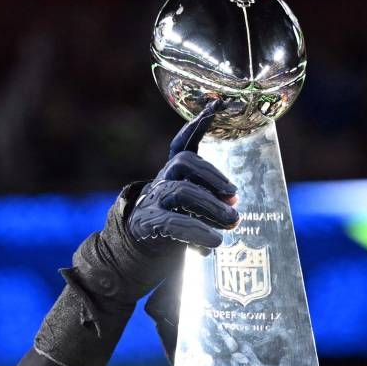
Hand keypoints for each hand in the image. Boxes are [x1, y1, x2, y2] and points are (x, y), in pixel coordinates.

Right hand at [67, 104, 236, 310]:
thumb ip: (205, 203)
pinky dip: (198, 232)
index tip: (217, 106)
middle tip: (235, 198)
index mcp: (171, 175)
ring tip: (232, 223)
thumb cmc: (167, 233)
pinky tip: (214, 244)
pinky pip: (175, 223)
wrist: (130, 259)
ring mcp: (151, 202)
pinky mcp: (147, 225)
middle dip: (213, 177)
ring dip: (212, 207)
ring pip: (181, 192)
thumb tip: (235, 208)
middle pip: (184, 162)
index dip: (197, 124)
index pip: (182, 144)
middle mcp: (159, 182)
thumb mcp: (188, 212)